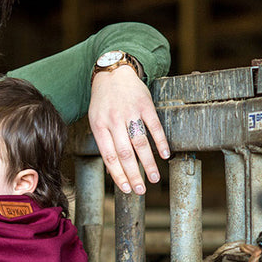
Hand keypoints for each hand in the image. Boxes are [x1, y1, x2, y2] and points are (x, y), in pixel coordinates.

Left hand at [88, 66, 170, 193]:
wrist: (113, 71)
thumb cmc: (104, 100)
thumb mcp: (96, 119)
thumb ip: (104, 141)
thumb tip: (113, 169)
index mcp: (99, 126)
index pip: (109, 156)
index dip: (118, 174)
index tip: (126, 189)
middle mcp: (114, 120)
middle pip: (125, 153)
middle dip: (134, 174)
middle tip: (141, 190)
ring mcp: (130, 112)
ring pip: (140, 142)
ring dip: (149, 163)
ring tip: (154, 178)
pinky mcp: (145, 104)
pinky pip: (154, 126)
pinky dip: (161, 141)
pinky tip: (165, 154)